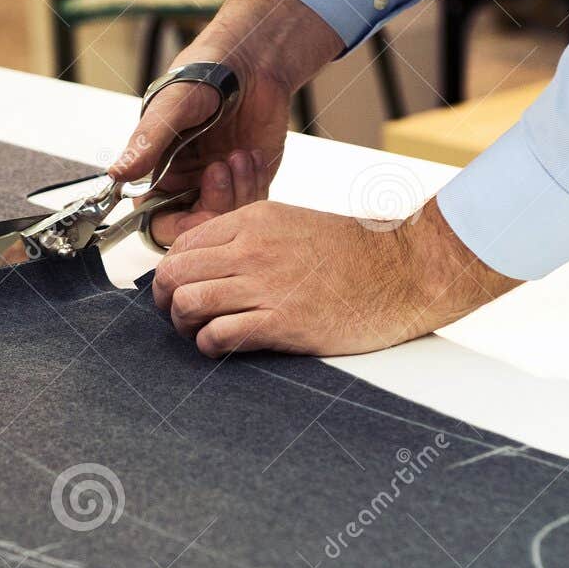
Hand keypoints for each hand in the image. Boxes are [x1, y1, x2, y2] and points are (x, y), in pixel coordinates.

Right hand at [109, 0, 341, 242]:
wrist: (251, 60)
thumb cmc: (205, 74)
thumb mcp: (172, 106)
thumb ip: (147, 142)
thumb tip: (117, 174)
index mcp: (159, 172)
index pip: (159, 220)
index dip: (178, 226)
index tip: (197, 214)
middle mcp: (188, 183)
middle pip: (197, 227)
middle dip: (213, 208)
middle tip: (220, 172)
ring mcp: (219, 184)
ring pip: (228, 219)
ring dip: (236, 190)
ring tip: (238, 153)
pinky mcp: (248, 179)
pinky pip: (253, 203)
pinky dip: (253, 183)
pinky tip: (251, 154)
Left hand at [151, 199, 521, 356]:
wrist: (402, 271)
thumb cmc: (354, 253)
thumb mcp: (293, 224)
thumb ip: (250, 237)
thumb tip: (211, 260)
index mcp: (253, 221)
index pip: (182, 245)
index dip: (172, 273)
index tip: (179, 289)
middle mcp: (252, 249)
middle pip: (174, 274)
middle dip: (165, 300)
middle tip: (178, 315)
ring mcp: (266, 285)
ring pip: (187, 303)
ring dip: (184, 325)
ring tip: (200, 332)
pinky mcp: (281, 322)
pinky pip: (217, 335)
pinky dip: (209, 346)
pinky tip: (222, 346)